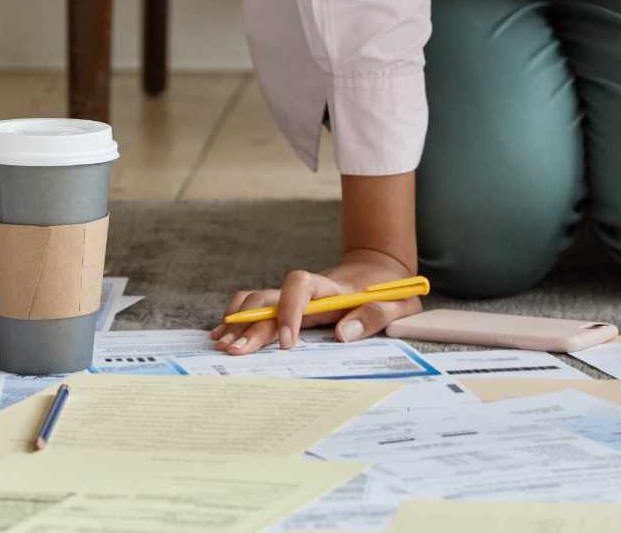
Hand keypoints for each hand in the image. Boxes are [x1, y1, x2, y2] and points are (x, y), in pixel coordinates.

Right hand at [208, 247, 421, 354]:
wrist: (380, 268)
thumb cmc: (390, 290)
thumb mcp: (398, 302)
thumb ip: (375, 315)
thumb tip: (343, 334)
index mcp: (333, 288)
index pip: (301, 285)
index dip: (290, 310)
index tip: (288, 342)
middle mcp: (308, 290)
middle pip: (269, 298)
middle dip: (251, 325)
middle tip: (235, 351)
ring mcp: (295, 297)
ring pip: (257, 300)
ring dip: (238, 320)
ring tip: (222, 344)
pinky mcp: (289, 305)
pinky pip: (257, 305)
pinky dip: (237, 317)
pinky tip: (222, 334)